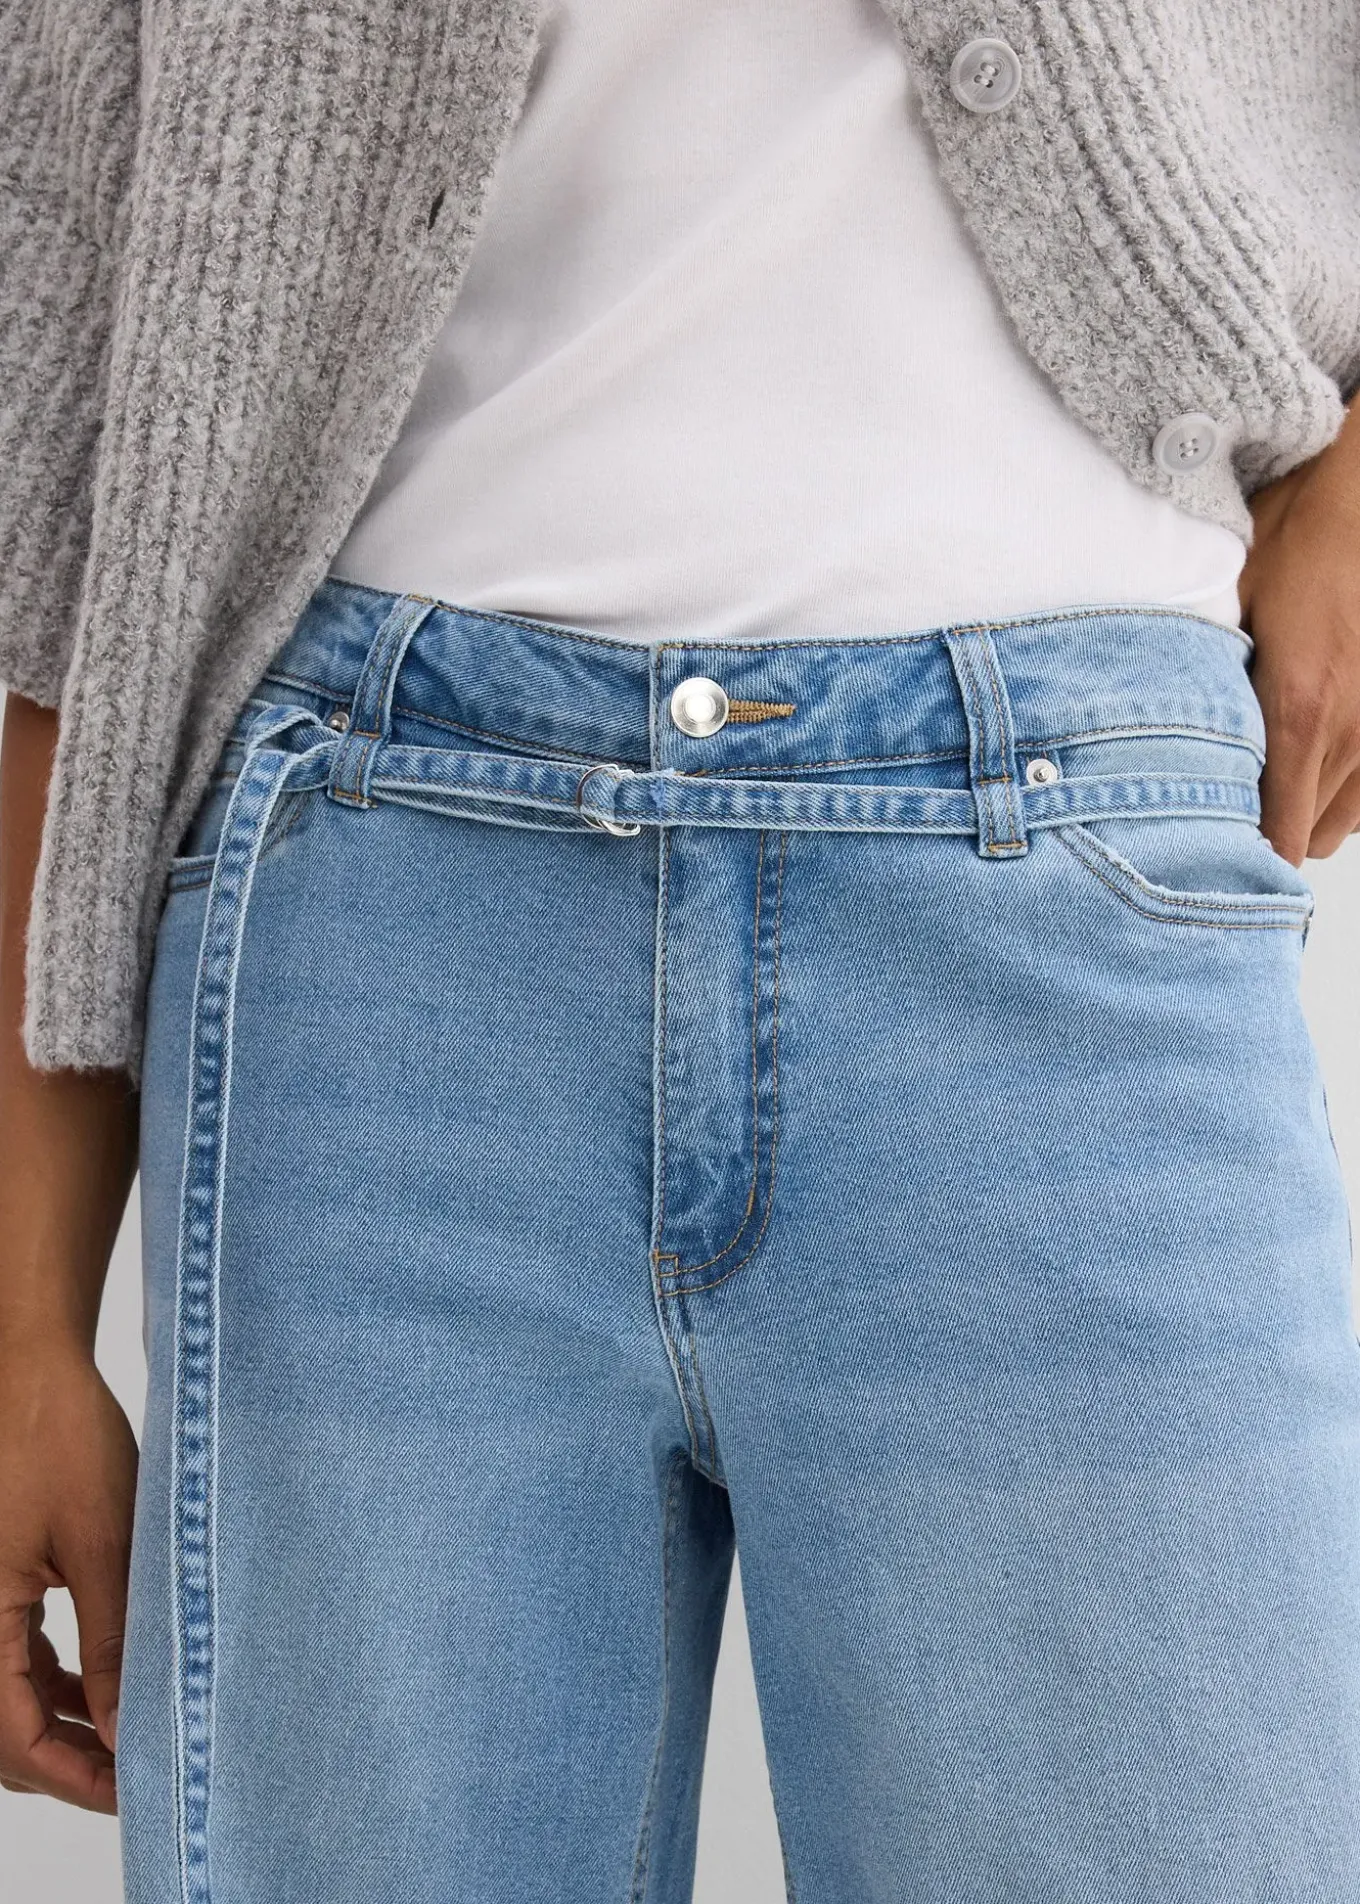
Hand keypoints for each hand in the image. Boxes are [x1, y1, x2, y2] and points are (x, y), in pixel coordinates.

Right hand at [0, 1346, 136, 1811]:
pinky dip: (53, 1679)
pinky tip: (104, 1685)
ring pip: (8, 1694)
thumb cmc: (59, 1438)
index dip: (74, 1776)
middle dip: (68, 1760)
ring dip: (63, 1722)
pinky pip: (10, 1653)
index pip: (13, 1739)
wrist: (30, 1366)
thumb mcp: (104, 1545)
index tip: (133, 1792)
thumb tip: (129, 1728)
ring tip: (131, 1735)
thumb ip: (115, 1642)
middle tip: (138, 1773)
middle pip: (3, 1730)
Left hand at [1239, 398, 1359, 865]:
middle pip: (1306, 842)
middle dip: (1264, 836)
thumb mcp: (1221, 610)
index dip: (1239, 863)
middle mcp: (1353, 731)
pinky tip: (1305, 756)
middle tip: (1220, 809)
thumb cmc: (1293, 540)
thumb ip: (1198, 686)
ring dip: (1302, 813)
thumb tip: (1153, 748)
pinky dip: (1337, 791)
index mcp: (1298, 711)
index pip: (1277, 838)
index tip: (1204, 860)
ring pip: (1341, 823)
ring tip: (1263, 778)